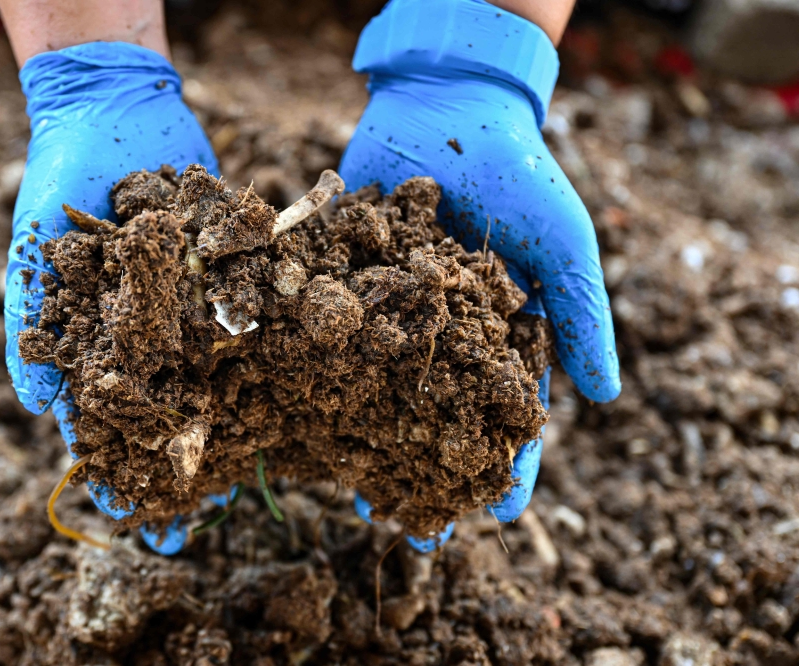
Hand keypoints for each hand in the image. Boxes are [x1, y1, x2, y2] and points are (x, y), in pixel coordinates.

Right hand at [4, 42, 216, 551]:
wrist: (114, 111)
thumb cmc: (57, 182)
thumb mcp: (35, 256)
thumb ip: (33, 326)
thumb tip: (40, 410)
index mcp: (99, 336)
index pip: (104, 417)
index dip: (116, 466)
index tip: (135, 518)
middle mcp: (149, 330)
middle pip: (167, 410)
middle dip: (181, 463)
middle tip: (202, 515)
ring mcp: (192, 303)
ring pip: (216, 374)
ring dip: (231, 423)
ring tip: (252, 471)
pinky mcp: (229, 271)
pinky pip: (248, 317)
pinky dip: (265, 353)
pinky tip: (291, 391)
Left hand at [340, 0, 619, 526]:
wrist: (446, 107)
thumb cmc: (521, 172)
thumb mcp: (564, 243)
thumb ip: (582, 314)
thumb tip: (608, 395)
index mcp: (498, 330)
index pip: (504, 412)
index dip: (504, 465)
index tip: (496, 516)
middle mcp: (440, 332)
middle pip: (435, 416)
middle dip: (426, 471)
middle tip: (414, 527)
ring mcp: (388, 310)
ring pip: (377, 389)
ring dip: (368, 442)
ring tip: (355, 496)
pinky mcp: (344, 279)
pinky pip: (331, 334)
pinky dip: (317, 373)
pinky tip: (303, 416)